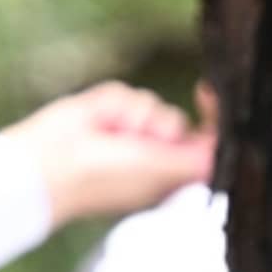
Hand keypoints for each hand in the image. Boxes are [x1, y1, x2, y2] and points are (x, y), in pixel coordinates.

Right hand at [14, 80, 217, 225]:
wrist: (51, 161)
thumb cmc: (103, 178)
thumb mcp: (157, 171)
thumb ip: (193, 160)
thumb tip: (220, 151)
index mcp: (168, 174)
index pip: (203, 148)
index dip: (212, 125)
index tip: (207, 100)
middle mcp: (151, 153)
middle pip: (178, 121)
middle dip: (161, 125)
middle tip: (137, 140)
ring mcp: (129, 131)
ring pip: (153, 104)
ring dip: (134, 118)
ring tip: (112, 136)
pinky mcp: (108, 111)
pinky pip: (126, 93)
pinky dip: (114, 105)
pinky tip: (98, 122)